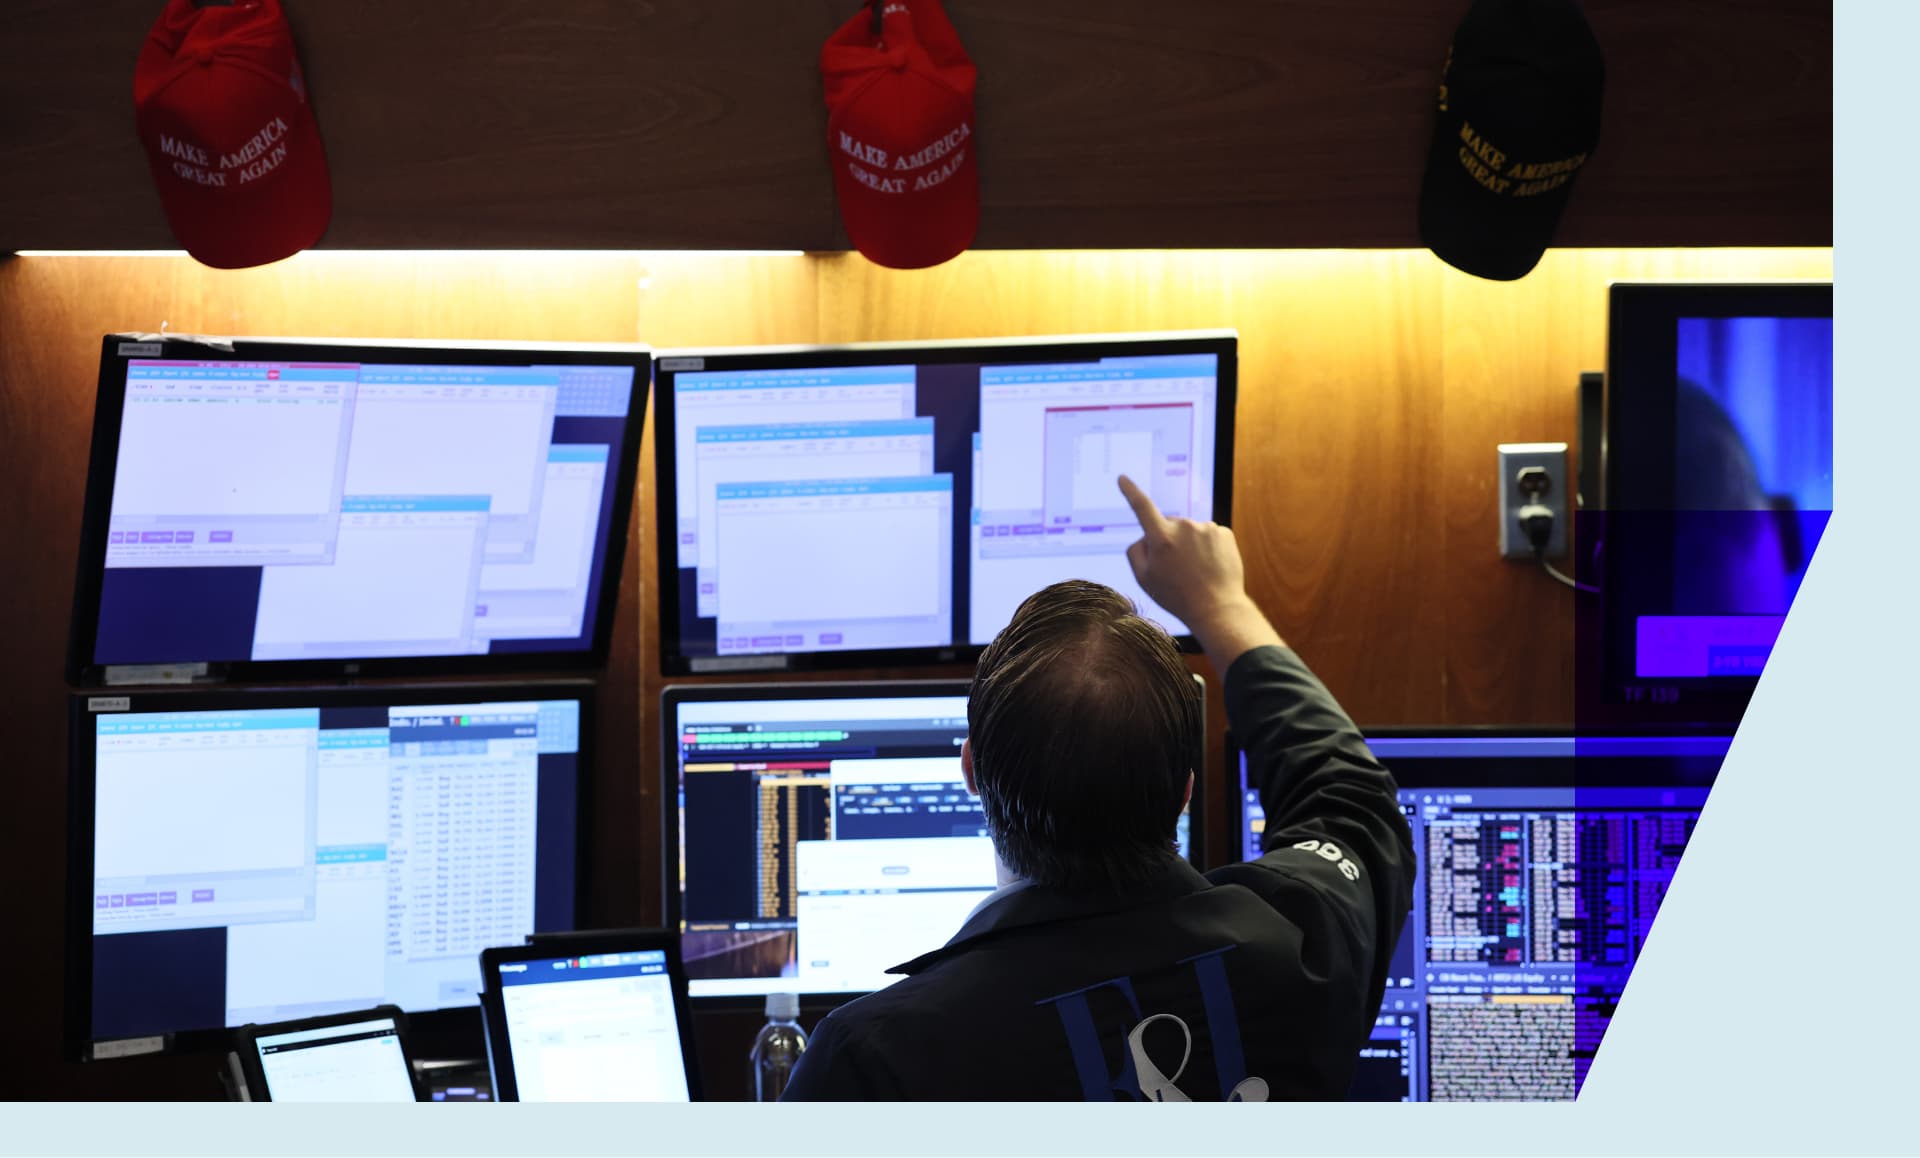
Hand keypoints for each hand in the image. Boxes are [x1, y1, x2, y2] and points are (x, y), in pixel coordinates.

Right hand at [1119, 474, 1282, 666]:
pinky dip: (1207, 547)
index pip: (1141, 507)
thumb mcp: (1144, 579)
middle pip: (1168, 526)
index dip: (1131, 492)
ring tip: (1195, 571)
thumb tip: (1144, 536)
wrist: (1217, 608)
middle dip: (1168, 541)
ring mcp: (1206, 528)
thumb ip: (1135, 552)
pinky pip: (1208, 535)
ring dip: (1189, 545)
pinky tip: (1208, 566)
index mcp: (1161, 538)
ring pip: (1190, 532)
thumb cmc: (1177, 596)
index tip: (1123, 479)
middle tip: (1176, 569)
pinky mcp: (1224, 532)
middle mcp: (1184, 527)